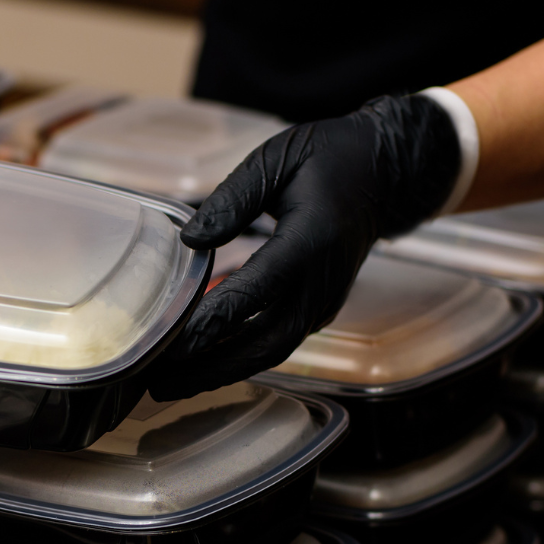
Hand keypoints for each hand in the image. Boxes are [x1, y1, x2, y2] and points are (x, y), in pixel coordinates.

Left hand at [149, 94, 461, 399]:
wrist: (383, 178)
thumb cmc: (329, 160)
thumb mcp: (277, 159)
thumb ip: (233, 198)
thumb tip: (191, 240)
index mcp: (310, 242)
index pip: (255, 293)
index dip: (213, 323)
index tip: (171, 343)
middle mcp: (320, 284)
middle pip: (264, 344)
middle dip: (210, 368)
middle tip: (160, 383)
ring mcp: (322, 303)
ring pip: (270, 353)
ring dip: (219, 372)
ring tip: (170, 384)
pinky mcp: (316, 312)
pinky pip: (275, 344)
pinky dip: (236, 359)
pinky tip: (198, 364)